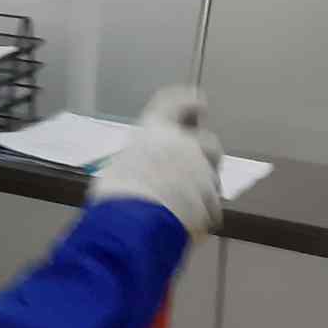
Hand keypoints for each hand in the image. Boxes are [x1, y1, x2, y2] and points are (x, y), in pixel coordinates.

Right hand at [88, 87, 222, 236]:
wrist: (133, 224)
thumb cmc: (116, 192)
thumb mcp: (119, 166)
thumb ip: (139, 161)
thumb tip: (140, 170)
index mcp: (156, 131)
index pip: (177, 103)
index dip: (190, 102)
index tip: (199, 104)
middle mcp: (184, 146)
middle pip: (208, 143)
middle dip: (206, 154)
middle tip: (196, 167)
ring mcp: (201, 174)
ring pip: (210, 179)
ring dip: (201, 188)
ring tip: (182, 206)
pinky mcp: (211, 202)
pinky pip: (209, 209)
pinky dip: (201, 215)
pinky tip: (185, 225)